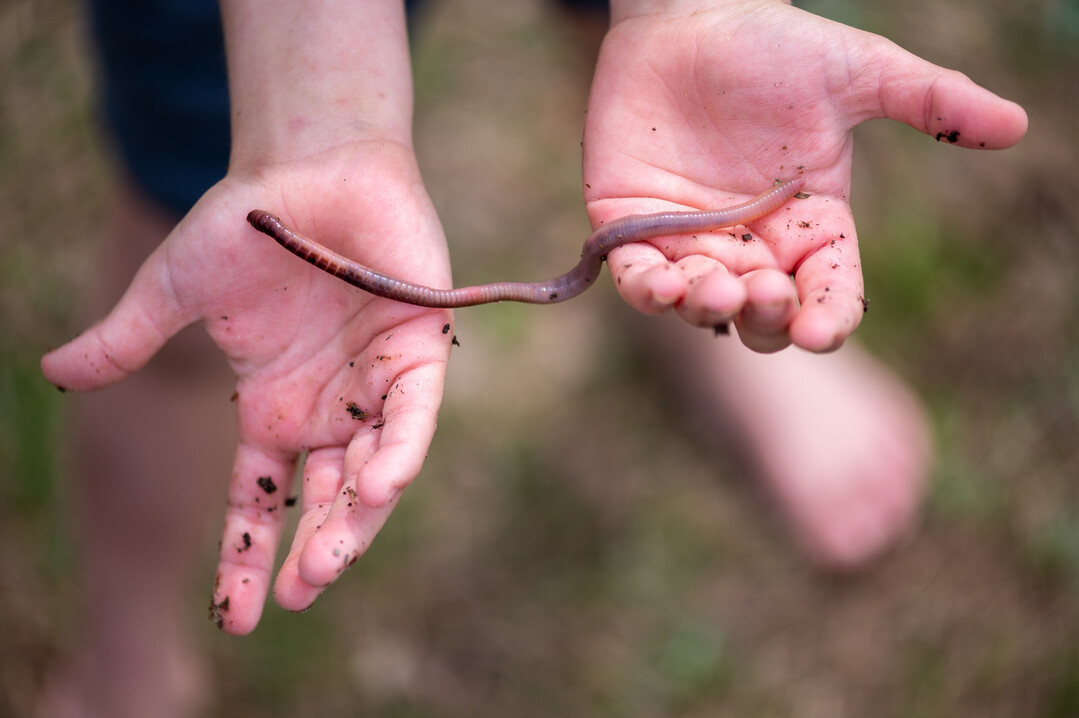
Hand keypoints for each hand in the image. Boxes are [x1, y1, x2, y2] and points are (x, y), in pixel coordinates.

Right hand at [42, 141, 453, 633]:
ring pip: (370, 474)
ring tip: (324, 565)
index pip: (258, 503)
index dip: (244, 558)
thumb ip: (126, 339)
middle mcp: (327, 412)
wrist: (311, 164)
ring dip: (353, 520)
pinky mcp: (420, 353)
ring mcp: (373, 388)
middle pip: (321, 502)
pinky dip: (399, 453)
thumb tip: (52, 372)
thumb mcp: (175, 291)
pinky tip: (379, 488)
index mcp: (272, 411)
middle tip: (292, 596)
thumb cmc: (245, 225)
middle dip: (309, 553)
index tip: (234, 618)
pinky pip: (415, 417)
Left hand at [584, 0, 1026, 351]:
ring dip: (707, 309)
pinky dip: (648, 291)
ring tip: (716, 286)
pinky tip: (663, 284)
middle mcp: (753, 248)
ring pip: (701, 307)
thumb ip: (928, 101)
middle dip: (765, 318)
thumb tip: (1014, 126)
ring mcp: (691, 243)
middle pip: (764, 318)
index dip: (829, 319)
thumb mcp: (858, 72)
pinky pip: (637, 280)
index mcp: (811, 228)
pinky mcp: (632, 228)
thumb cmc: (774, 46)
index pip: (830, 293)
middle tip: (763, 290)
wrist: (690, 16)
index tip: (822, 331)